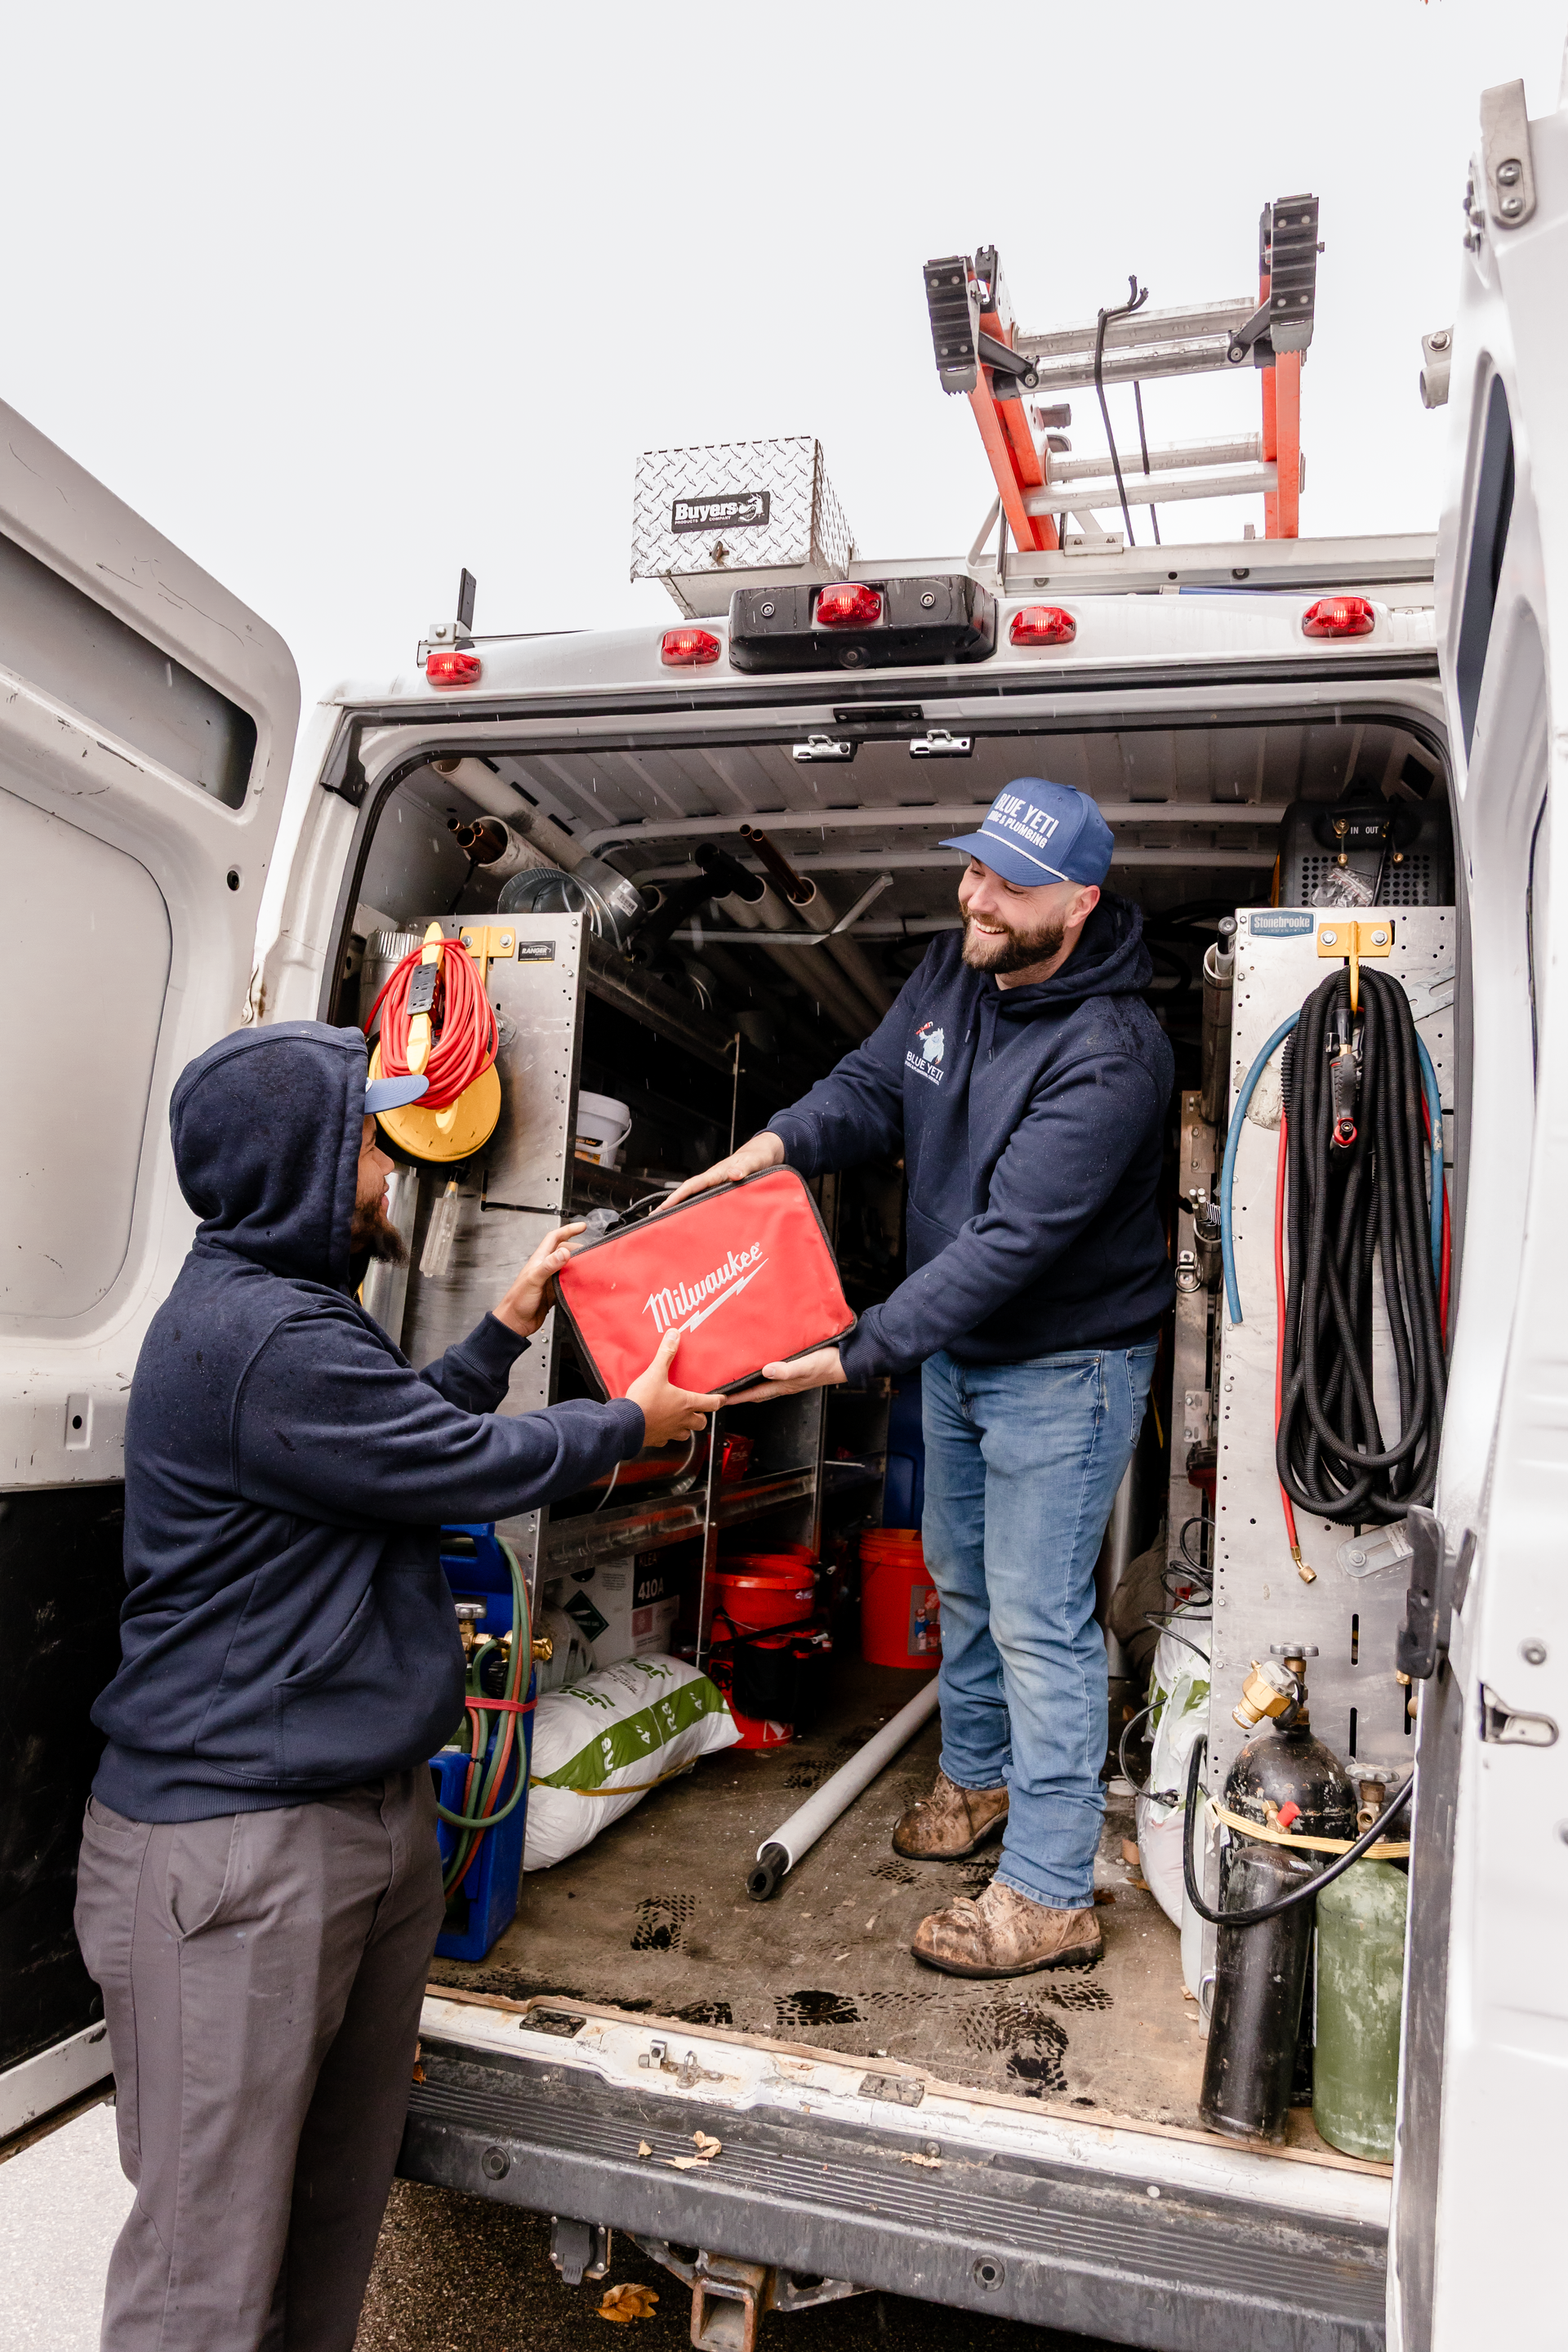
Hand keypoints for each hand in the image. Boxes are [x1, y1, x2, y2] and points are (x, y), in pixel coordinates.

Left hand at [492, 1222, 585, 1337]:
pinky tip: (582, 1285)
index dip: (568, 1230)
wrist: (515, 1322)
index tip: (582, 1227)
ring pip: (567, 1268)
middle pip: (564, 1252)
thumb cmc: (518, 1301)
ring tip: (589, 1267)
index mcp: (539, 1260)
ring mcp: (550, 1280)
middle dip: (578, 1249)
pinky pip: (567, 1283)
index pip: (555, 1238)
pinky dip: (575, 1282)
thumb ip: (549, 1265)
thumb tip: (565, 1252)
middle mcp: (545, 1268)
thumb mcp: (534, 1279)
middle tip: (590, 1252)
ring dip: (578, 1266)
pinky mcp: (553, 1293)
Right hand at [625, 1329, 726, 1447]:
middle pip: (701, 1423)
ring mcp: (670, 1432)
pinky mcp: (658, 1439)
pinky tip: (661, 1427)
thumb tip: (674, 1335)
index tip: (722, 1399)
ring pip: (686, 1434)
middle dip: (701, 1416)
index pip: (711, 1404)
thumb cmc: (643, 1400)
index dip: (719, 1400)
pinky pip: (667, 1439)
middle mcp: (682, 1420)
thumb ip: (666, 1354)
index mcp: (686, 1404)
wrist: (626, 1424)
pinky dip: (667, 1434)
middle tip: (698, 1410)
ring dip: (686, 1427)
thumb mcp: (655, 1372)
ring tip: (680, 1419)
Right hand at [659, 1129, 784, 1212]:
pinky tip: (693, 1221)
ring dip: (681, 1209)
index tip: (664, 1207)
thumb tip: (735, 1175)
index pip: (693, 1186)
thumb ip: (745, 1168)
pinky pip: (706, 1202)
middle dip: (671, 1206)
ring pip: (695, 1198)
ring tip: (668, 1224)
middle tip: (656, 1220)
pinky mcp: (722, 1191)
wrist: (764, 1154)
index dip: (678, 1196)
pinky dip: (696, 1210)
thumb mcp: (754, 1162)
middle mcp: (713, 1180)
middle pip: (688, 1194)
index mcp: (717, 1174)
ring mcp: (717, 1186)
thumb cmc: (757, 1157)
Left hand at [728, 1346, 846, 1404]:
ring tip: (736, 1379)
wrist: (846, 1362)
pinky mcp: (795, 1371)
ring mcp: (790, 1379)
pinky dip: (763, 1373)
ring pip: (764, 1384)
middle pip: (756, 1392)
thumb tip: (767, 1371)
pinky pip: (774, 1375)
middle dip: (739, 1393)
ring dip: (749, 1384)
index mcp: (783, 1385)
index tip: (720, 1398)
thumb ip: (787, 1370)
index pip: (753, 1393)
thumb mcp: (806, 1366)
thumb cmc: (828, 1365)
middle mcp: (784, 1384)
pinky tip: (761, 1366)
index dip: (736, 1397)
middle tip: (723, 1391)